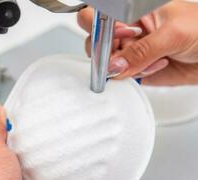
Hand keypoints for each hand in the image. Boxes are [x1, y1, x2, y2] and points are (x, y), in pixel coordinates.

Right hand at [78, 1, 197, 85]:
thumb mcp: (173, 34)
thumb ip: (142, 50)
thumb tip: (115, 65)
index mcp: (133, 12)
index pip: (100, 18)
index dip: (100, 30)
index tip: (117, 40)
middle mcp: (128, 31)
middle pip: (96, 42)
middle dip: (108, 52)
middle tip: (125, 56)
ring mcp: (131, 51)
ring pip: (108, 63)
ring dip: (126, 67)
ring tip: (152, 61)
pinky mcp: (136, 69)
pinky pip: (121, 77)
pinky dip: (133, 77)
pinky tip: (153, 68)